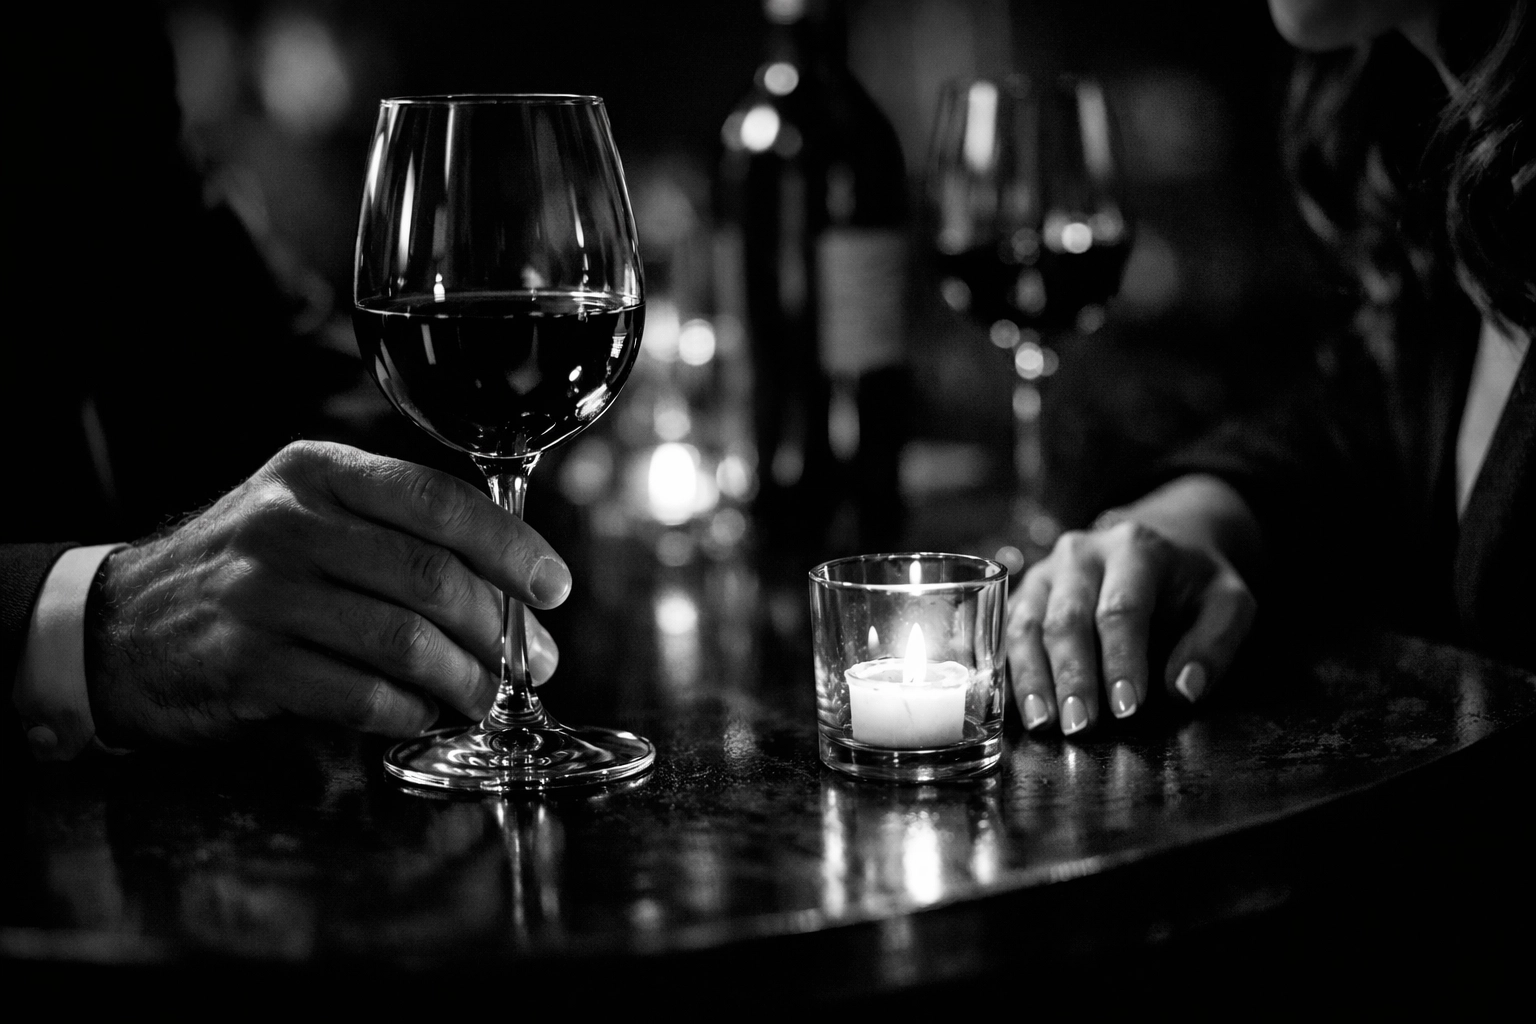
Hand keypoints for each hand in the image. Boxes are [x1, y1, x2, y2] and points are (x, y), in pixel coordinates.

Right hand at [85, 441, 567, 744]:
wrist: (123, 623)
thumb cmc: (249, 569)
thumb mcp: (309, 513)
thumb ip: (398, 529)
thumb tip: (513, 585)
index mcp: (318, 473)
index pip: (438, 499)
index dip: (510, 546)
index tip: (554, 588)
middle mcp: (289, 522)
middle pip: (430, 576)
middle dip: (501, 629)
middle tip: (537, 663)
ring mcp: (262, 593)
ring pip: (403, 640)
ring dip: (465, 679)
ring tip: (490, 696)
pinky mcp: (246, 663)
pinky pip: (358, 694)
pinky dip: (408, 710)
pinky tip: (423, 713)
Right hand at [1007, 482, 1257, 735]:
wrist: (1160, 540)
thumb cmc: (1193, 582)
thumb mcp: (1228, 602)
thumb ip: (1215, 644)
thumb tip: (1184, 691)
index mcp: (1134, 548)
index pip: (1122, 608)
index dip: (1122, 660)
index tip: (1129, 708)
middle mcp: (1080, 553)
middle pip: (1066, 618)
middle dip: (1072, 676)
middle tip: (1081, 727)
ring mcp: (1046, 571)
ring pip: (1025, 624)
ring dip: (1031, 678)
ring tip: (1043, 724)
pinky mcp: (1026, 592)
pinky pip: (1006, 632)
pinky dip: (1009, 670)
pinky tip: (1014, 708)